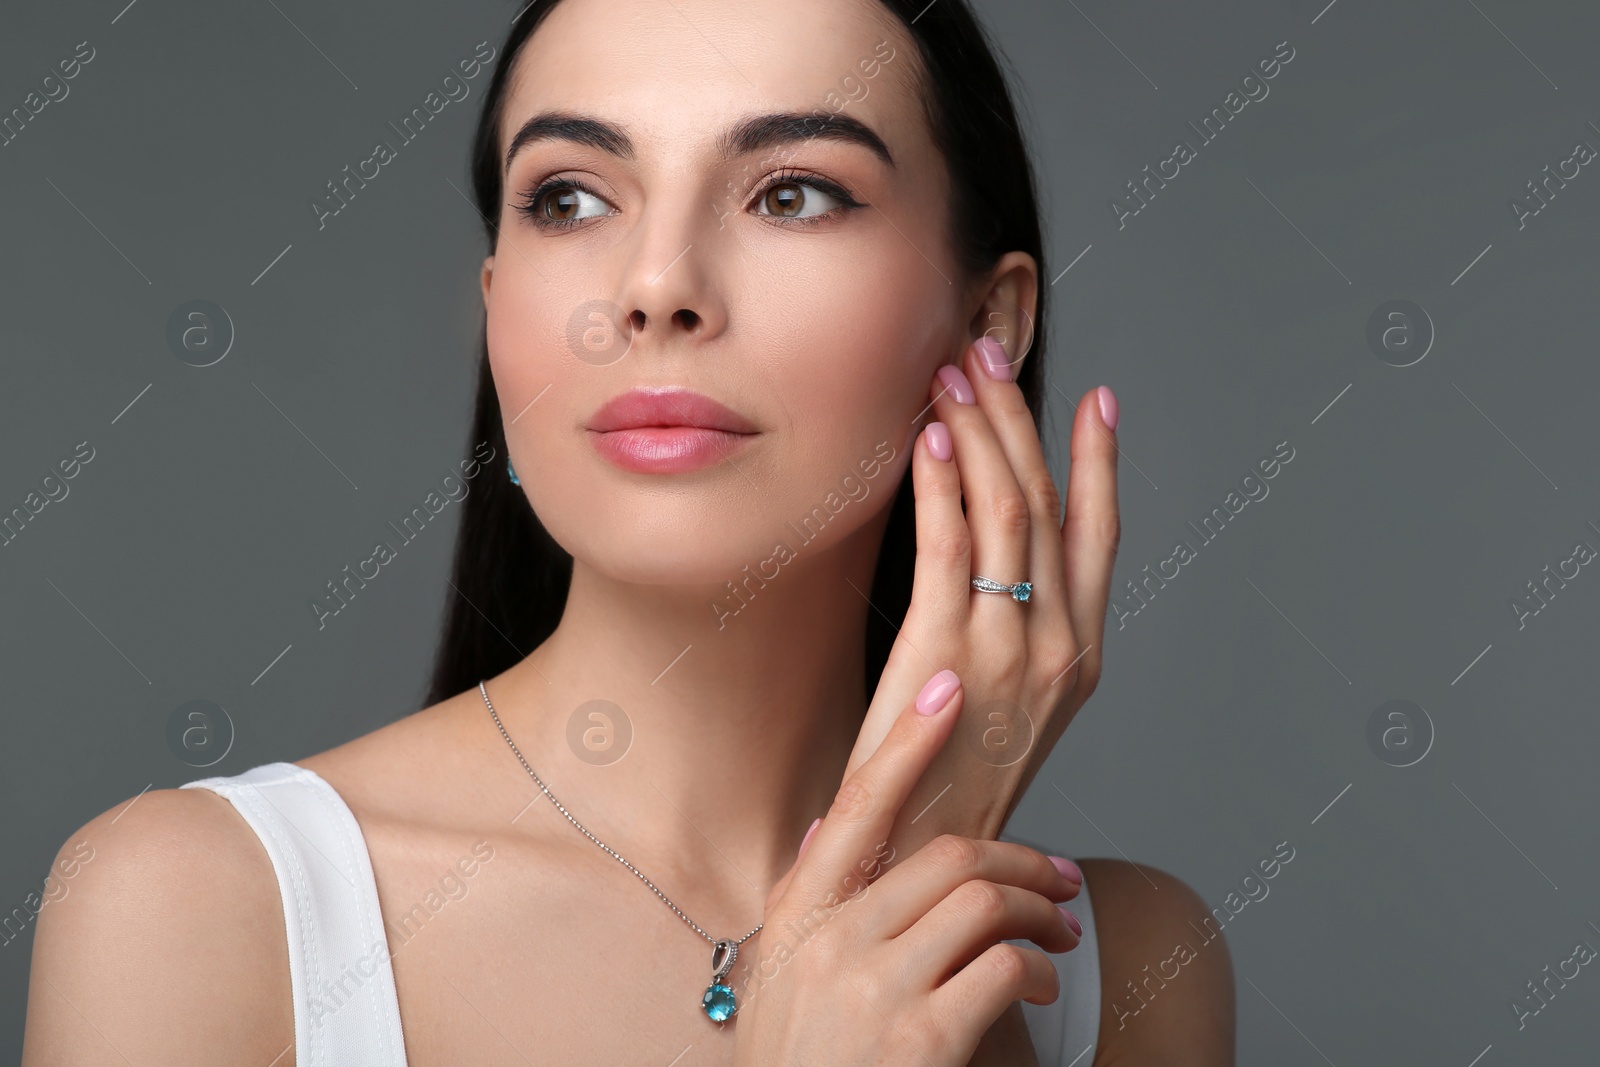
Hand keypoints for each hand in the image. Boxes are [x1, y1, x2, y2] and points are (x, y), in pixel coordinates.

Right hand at [732, 670, 1082, 1066]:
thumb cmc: (794, 1066)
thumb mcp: (773, 982)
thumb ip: (804, 905)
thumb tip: (826, 829)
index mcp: (797, 917)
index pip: (855, 804)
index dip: (905, 740)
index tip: (945, 690)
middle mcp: (829, 941)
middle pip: (948, 855)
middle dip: (1022, 859)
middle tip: (1063, 878)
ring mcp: (873, 989)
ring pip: (984, 903)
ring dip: (1043, 913)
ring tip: (1064, 933)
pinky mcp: (920, 1040)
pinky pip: (1002, 969)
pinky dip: (1035, 971)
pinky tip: (1037, 988)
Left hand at [843, 335, 1121, 853]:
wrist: (926, 861)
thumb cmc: (957, 783)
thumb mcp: (1010, 709)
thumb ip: (1013, 636)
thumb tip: (993, 567)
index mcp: (1082, 657)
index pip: (1101, 537)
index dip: (1101, 462)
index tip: (1098, 400)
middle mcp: (1060, 646)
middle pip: (1046, 504)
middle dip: (1017, 418)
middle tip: (987, 353)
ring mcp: (1009, 650)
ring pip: (1004, 512)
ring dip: (979, 430)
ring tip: (953, 370)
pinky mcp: (947, 655)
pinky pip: (949, 546)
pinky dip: (942, 483)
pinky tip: (928, 436)